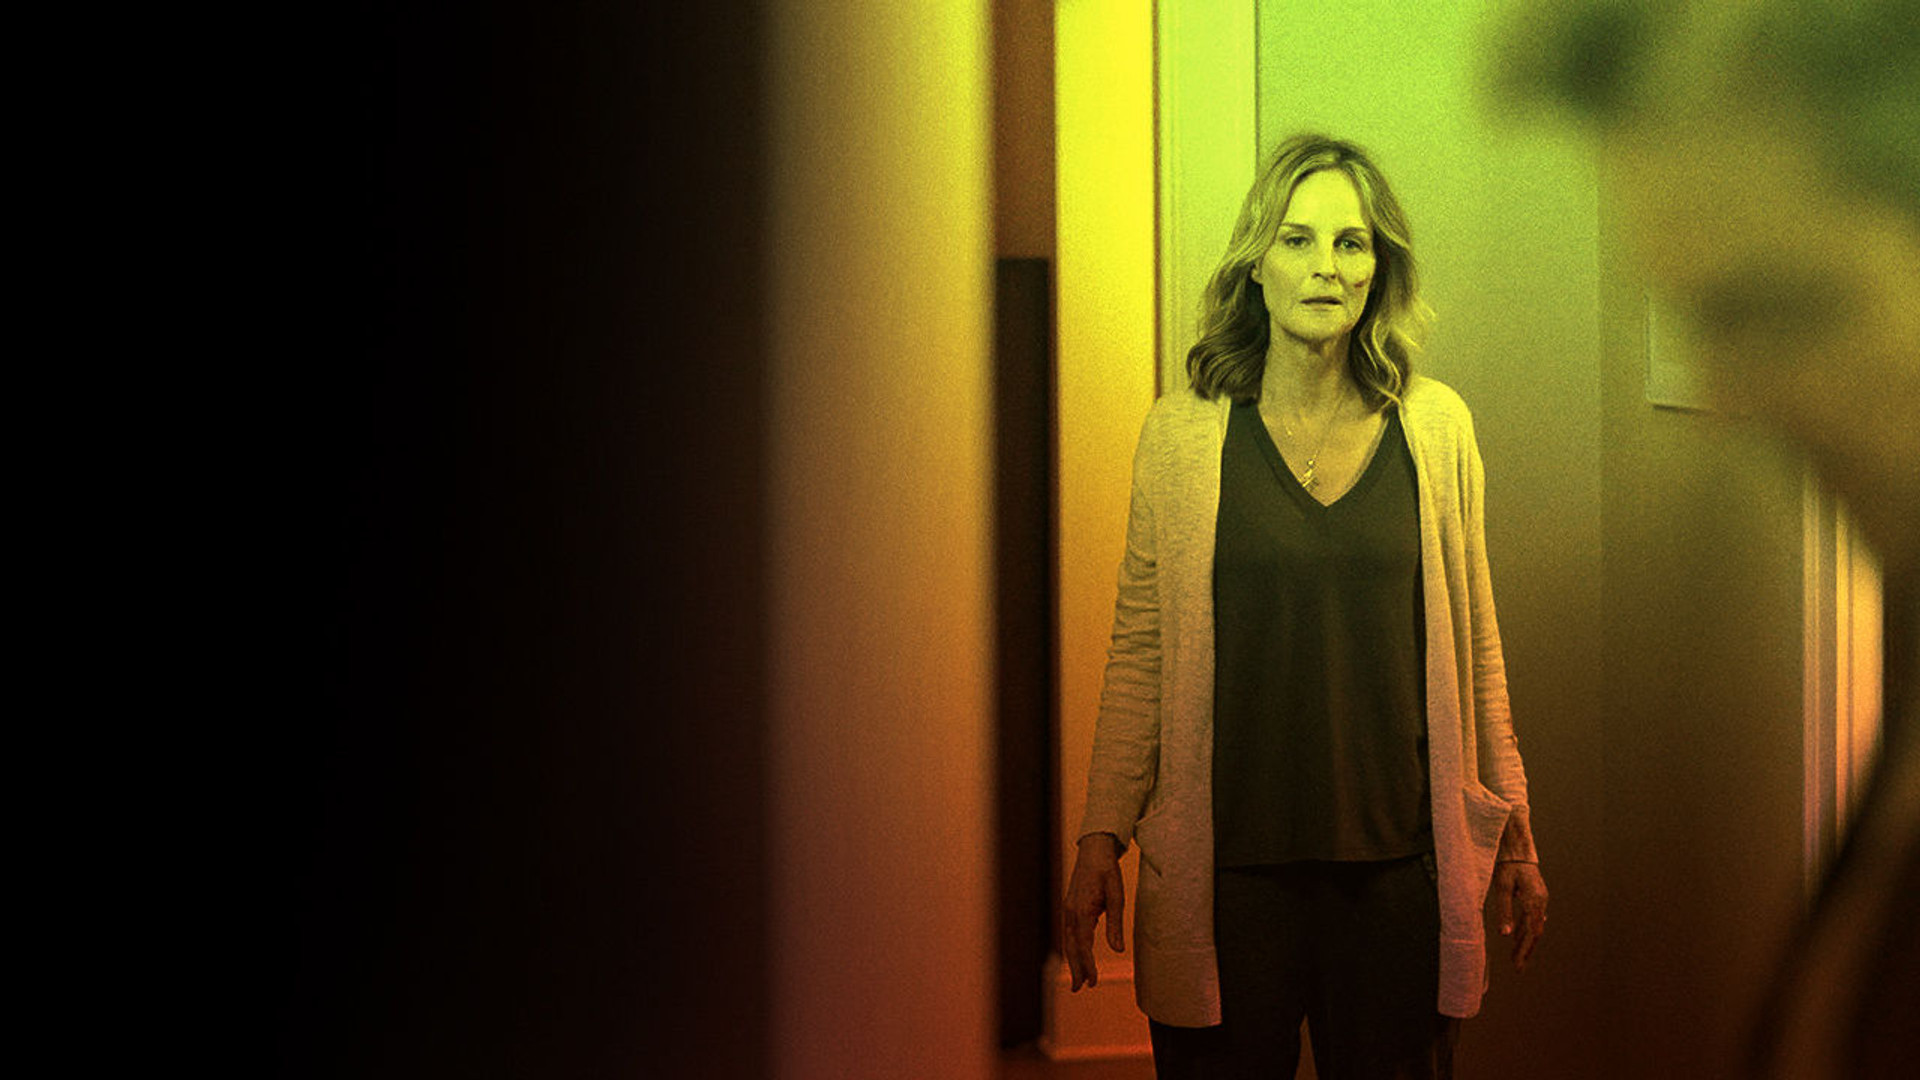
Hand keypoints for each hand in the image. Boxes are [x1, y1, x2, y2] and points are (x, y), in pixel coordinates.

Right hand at [1062, 833, 1125, 991]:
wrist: (1094, 849)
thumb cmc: (1107, 870)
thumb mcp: (1117, 895)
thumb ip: (1115, 923)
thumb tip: (1118, 950)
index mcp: (1082, 910)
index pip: (1084, 945)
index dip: (1088, 965)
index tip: (1093, 982)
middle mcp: (1070, 912)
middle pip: (1072, 947)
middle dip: (1076, 968)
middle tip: (1080, 989)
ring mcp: (1068, 909)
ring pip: (1069, 941)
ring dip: (1073, 960)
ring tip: (1078, 980)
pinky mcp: (1070, 907)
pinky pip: (1069, 933)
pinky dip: (1072, 948)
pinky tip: (1076, 956)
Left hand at [1489, 860, 1548, 971]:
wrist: (1517, 848)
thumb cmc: (1508, 866)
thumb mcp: (1502, 888)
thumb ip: (1504, 911)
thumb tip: (1504, 935)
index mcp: (1535, 902)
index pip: (1533, 932)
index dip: (1525, 949)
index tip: (1518, 964)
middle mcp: (1541, 902)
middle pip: (1535, 932)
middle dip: (1526, 950)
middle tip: (1518, 967)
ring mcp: (1541, 899)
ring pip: (1534, 925)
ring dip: (1525, 941)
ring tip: (1517, 957)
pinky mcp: (1536, 895)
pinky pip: (1532, 917)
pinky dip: (1525, 929)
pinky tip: (1517, 936)